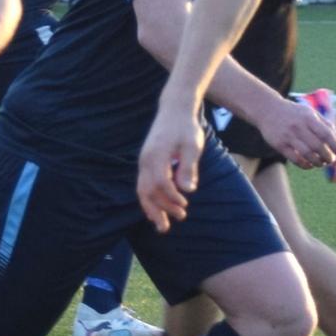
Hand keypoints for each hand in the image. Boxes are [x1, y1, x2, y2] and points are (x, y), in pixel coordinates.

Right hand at [135, 103, 203, 231]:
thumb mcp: (193, 145)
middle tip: (179, 219)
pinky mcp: (145, 163)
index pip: (161, 183)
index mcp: (157, 155)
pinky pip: (142, 186)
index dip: (172, 197)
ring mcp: (143, 161)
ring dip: (153, 210)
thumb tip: (188, 190)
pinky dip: (148, 201)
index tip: (185, 204)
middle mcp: (145, 160)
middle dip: (161, 209)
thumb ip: (188, 167)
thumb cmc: (186, 127)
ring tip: (163, 226)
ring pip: (142, 191)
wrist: (174, 109)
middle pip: (147, 191)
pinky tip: (155, 212)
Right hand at [253, 94, 335, 170]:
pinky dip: (305, 165)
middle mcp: (298, 127)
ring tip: (321, 163)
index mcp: (308, 117)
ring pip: (307, 154)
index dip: (335, 145)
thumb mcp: (310, 113)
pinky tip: (310, 164)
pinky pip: (295, 159)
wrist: (268, 110)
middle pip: (318, 146)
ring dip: (318, 162)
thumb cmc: (294, 113)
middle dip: (328, 156)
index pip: (326, 134)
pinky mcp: (280, 145)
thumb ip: (325, 124)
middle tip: (331, 160)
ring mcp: (288, 136)